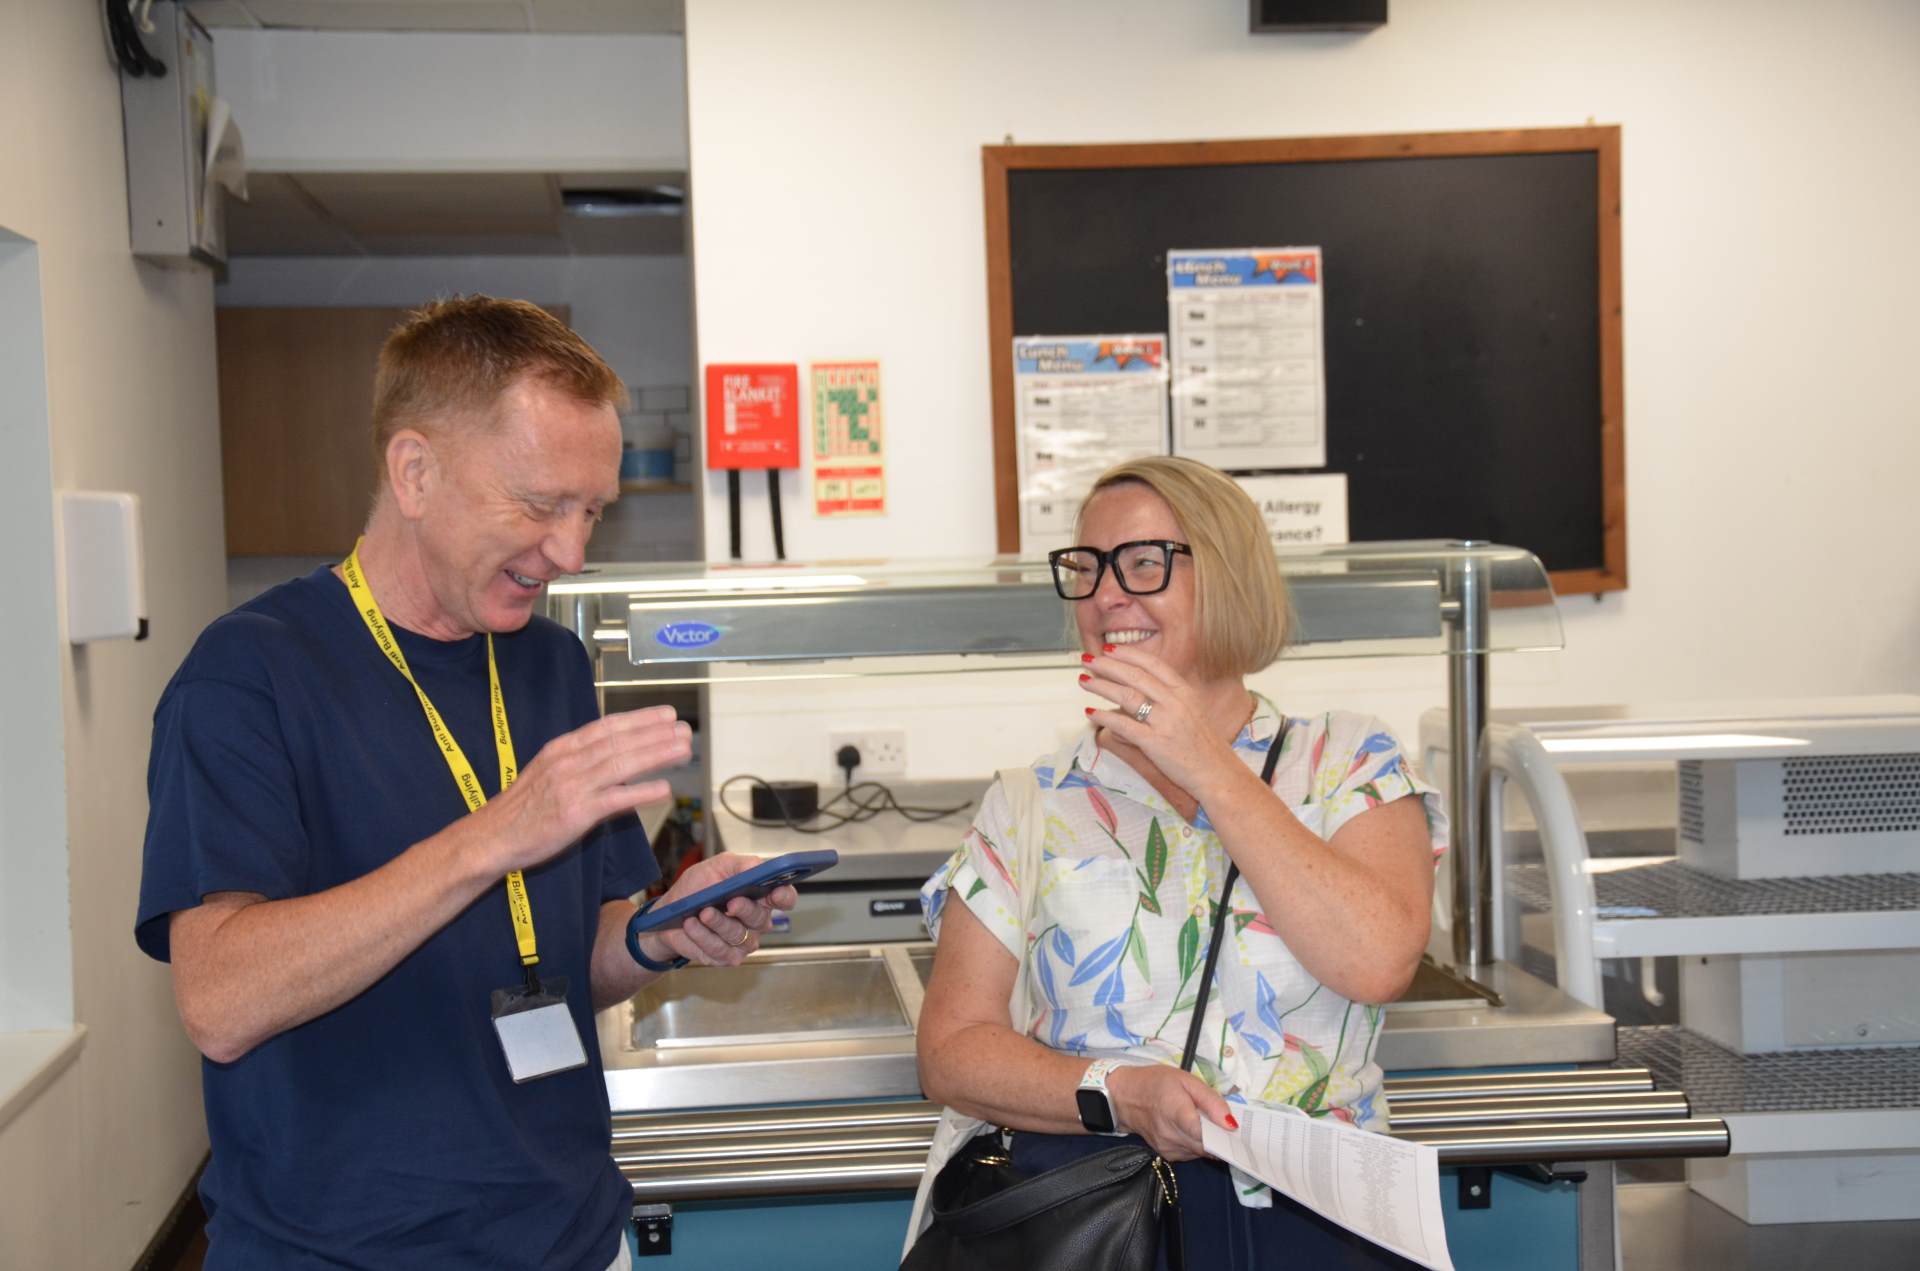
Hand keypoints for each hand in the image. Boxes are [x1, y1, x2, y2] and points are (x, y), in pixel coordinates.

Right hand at [477, 705, 691, 874]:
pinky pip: (616, 800)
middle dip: (657, 733)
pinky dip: (641, 792)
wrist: (491, 837)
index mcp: (562, 748)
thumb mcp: (548, 771)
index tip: (666, 714)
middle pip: (620, 742)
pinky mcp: (575, 814)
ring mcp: (572, 786)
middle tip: (686, 729)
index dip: (640, 719)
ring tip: (683, 750)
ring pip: (622, 764)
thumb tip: (614, 753)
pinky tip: (664, 788)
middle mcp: (569, 761)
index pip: (608, 727)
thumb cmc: (523, 807)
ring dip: (657, 755)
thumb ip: (580, 760)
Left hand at [639, 853, 799, 968]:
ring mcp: (743, 941)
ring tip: (701, 912)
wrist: (669, 912)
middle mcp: (757, 921)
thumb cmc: (697, 888)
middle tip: (731, 902)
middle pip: (761, 919)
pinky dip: (702, 936)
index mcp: (760, 896)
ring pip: (738, 935)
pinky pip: (719, 950)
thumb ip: (742, 865)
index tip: (775, 893)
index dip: (784, 897)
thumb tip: (759, 868)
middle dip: (745, 909)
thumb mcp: (717, 866)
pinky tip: (691, 925)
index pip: (785, 898)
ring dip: (717, 922)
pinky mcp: (727, 957)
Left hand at [1079, 646, 1241, 798]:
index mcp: (1184, 691)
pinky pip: (1123, 725)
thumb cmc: (1204, 746)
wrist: (1217, 773)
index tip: (1110, 649)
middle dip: (1108, 665)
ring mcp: (1165, 721)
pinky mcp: (1154, 743)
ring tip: (1084, 681)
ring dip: (1101, 686)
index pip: (1153, 664)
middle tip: (1088, 660)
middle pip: (1135, 676)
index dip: (1129, 654)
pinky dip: (1104, 717)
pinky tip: (1090, 713)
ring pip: (1126, 696)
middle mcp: (1175, 702)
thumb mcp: (1192, 713)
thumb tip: (1138, 695)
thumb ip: (1168, 700)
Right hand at [1105, 1063, 1235, 1161]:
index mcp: (1176, 1111)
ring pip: (1202, 1152)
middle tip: (1227, 1125)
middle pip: (1207, 1147)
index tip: (1236, 1132)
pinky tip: (1195, 1131)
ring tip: (1209, 1124)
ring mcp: (1168, 1148)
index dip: (1224, 1136)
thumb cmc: (1156, 1083)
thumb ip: (1210, 1100)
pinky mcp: (1167, 1155)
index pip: (1204, 1134)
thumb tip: (1231, 1124)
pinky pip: (1192, 1154)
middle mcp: (1171, 1135)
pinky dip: (1199, 1145)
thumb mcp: (1186, 1080)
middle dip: (1221, 1138)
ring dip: (1210, 1142)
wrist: (1124, 1098)